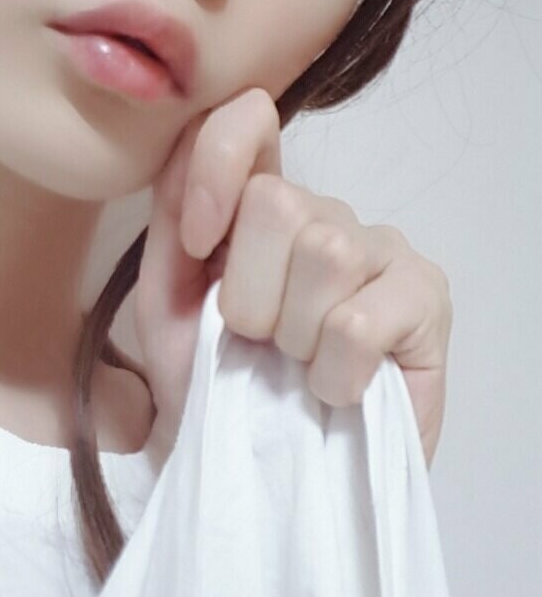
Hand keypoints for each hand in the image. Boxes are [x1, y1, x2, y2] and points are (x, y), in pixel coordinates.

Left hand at [133, 87, 452, 467]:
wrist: (259, 474)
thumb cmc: (215, 387)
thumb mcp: (169, 302)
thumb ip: (173, 218)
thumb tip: (190, 146)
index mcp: (260, 201)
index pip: (246, 121)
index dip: (217, 165)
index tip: (200, 245)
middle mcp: (326, 212)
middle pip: (277, 203)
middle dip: (250, 296)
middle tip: (259, 344)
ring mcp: (383, 249)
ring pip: (325, 253)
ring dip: (293, 338)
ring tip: (297, 367)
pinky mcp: (427, 297)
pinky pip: (361, 320)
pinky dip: (332, 372)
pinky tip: (336, 390)